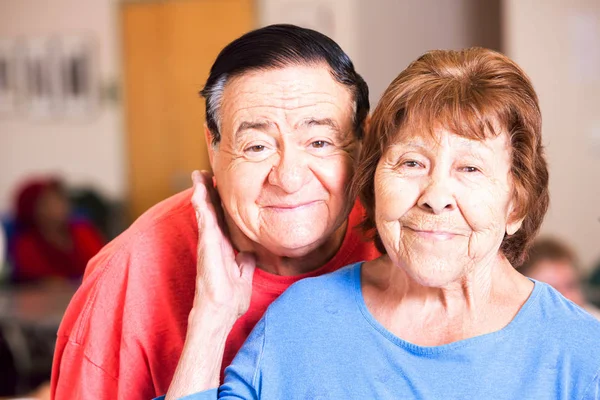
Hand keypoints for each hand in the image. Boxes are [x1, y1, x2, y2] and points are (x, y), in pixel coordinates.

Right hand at [191, 170, 255, 319]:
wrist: (221, 312)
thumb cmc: (230, 299)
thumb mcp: (243, 277)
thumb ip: (245, 264)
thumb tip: (249, 254)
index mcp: (223, 248)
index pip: (220, 220)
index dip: (219, 205)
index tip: (218, 188)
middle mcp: (214, 243)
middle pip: (210, 212)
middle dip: (207, 192)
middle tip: (203, 173)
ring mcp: (209, 243)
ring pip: (204, 212)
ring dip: (201, 193)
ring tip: (199, 175)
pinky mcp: (207, 246)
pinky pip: (204, 220)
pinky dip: (201, 205)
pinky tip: (199, 191)